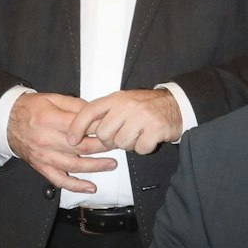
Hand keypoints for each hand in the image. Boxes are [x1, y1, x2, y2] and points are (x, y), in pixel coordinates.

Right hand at [9, 92, 119, 192]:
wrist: (6, 121)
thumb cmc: (30, 109)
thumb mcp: (52, 98)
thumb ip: (75, 105)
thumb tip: (95, 112)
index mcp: (51, 120)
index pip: (82, 127)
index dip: (100, 129)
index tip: (113, 128)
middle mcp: (47, 140)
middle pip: (82, 148)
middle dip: (103, 148)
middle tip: (117, 145)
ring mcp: (44, 156)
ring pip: (74, 165)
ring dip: (95, 167)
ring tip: (111, 164)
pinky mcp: (41, 167)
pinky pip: (59, 180)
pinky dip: (75, 186)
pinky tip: (89, 187)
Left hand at [67, 89, 182, 155]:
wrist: (176, 105)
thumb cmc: (146, 107)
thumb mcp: (124, 103)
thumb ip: (105, 113)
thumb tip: (81, 131)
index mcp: (117, 98)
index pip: (90, 110)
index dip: (78, 126)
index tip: (71, 140)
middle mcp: (128, 105)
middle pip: (104, 133)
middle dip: (110, 140)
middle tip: (122, 135)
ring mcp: (143, 116)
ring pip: (121, 143)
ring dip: (128, 145)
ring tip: (137, 135)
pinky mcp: (156, 128)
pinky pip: (139, 148)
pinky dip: (143, 148)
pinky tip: (149, 138)